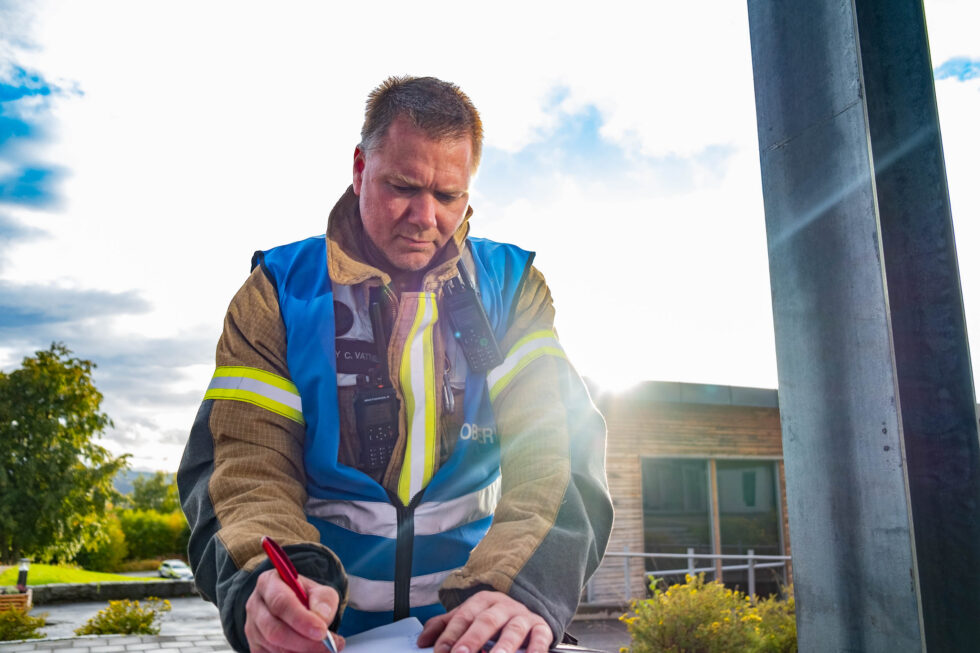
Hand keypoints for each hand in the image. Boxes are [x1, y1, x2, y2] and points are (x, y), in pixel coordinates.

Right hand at [244, 568, 345, 652]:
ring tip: (323, 649)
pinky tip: (308, 652)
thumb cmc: (307, 597)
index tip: (321, 631)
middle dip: (304, 642)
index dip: (301, 619)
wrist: (297, 608)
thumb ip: (323, 600)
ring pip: (273, 647)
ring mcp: (252, 629)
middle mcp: (255, 605)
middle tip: (328, 646)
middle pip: (274, 629)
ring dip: (301, 652)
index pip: (281, 602)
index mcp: (269, 582)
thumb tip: (321, 618)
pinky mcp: (254, 647)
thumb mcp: (320, 591)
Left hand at [417, 591, 551, 652]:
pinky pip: (540, 637)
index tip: (440, 651)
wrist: (528, 608)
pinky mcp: (541, 627)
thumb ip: (444, 626)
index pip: (464, 616)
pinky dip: (536, 648)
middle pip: (486, 621)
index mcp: (482, 601)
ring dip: (503, 646)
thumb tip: (422, 641)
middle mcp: (503, 606)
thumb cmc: (492, 618)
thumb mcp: (468, 616)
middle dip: (472, 639)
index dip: (451, 634)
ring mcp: (523, 616)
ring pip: (513, 629)